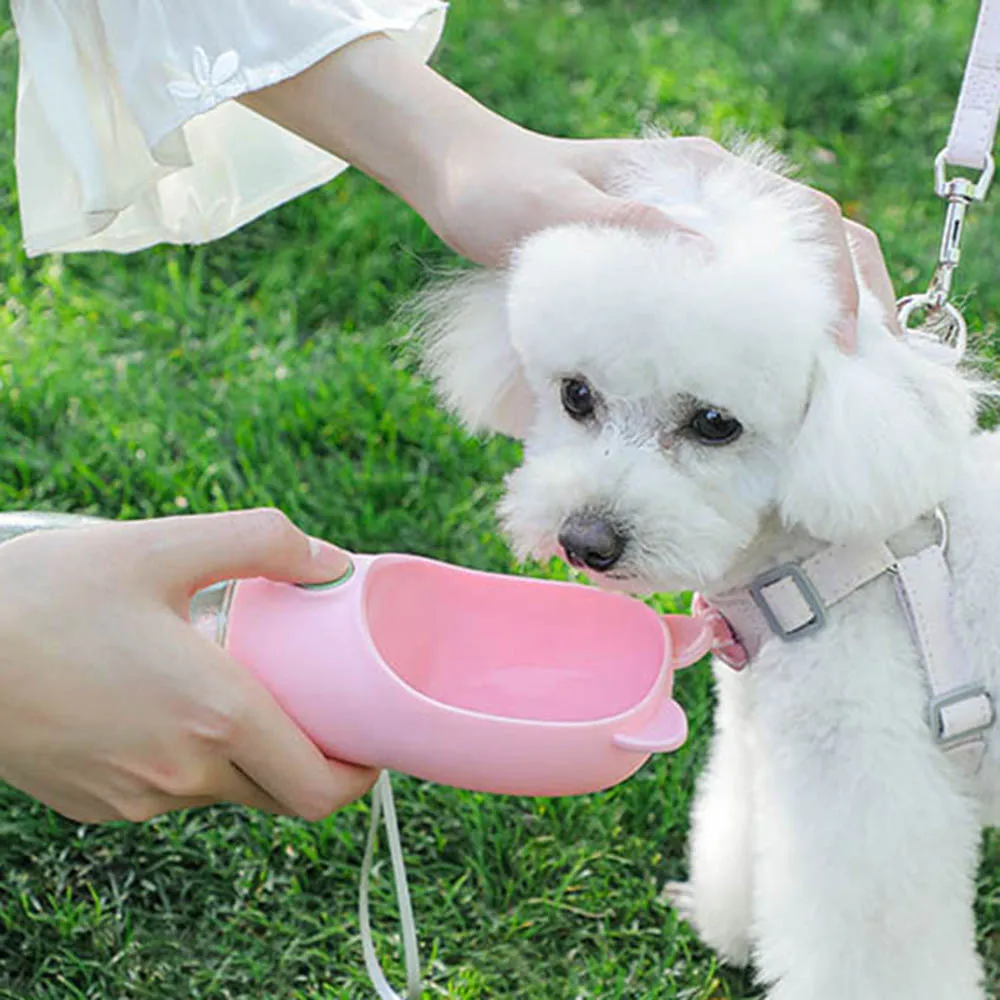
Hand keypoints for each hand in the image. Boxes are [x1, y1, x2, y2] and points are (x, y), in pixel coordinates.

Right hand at [0, 509, 376, 822]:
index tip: (367, 737)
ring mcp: (134, 799)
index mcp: (216, 717)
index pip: (320, 789)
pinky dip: (193, 759)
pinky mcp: (96, 805)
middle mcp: (182, 775)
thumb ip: (260, 542)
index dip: (358, 772)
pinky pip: (170, 792)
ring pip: (225, 790)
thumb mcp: (161, 544)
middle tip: (313, 701)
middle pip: (279, 792)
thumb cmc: (45, 595)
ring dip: (248, 752)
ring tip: (238, 690)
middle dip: (309, 756)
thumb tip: (330, 560)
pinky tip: (173, 707)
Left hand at [242, 37, 898, 349]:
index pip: (802, 214)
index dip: (836, 276)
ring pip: (785, 275)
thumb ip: (618, 226)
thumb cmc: (500, 194)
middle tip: (865, 373)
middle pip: (816, 244)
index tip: (843, 338)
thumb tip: (703, 259)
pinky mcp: (675, 267)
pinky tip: (774, 382)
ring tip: (837, 388)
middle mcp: (710, 203)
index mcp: (696, 176)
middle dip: (853, 302)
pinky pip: (740, 300)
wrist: (466, 190)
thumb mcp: (551, 209)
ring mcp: (696, 235)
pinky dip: (769, 337)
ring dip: (817, 325)